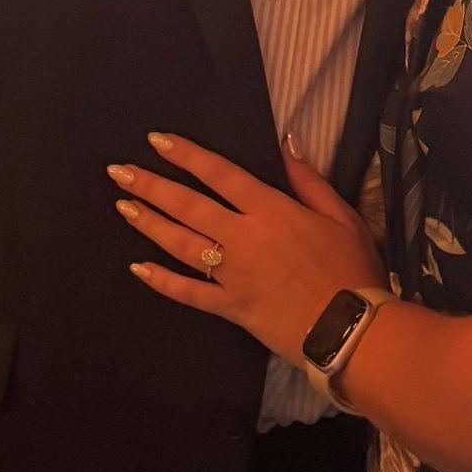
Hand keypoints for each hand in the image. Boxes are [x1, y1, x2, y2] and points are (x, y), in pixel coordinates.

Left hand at [115, 130, 384, 365]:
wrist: (353, 330)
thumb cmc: (353, 270)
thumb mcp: (342, 216)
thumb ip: (309, 180)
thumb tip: (286, 143)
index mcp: (272, 211)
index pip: (220, 174)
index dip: (187, 155)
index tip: (157, 141)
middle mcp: (244, 238)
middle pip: (189, 206)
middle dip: (151, 186)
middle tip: (118, 171)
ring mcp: (233, 275)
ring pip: (181, 244)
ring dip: (149, 224)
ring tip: (122, 206)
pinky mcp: (231, 307)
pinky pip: (189, 293)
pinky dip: (162, 281)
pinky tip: (138, 269)